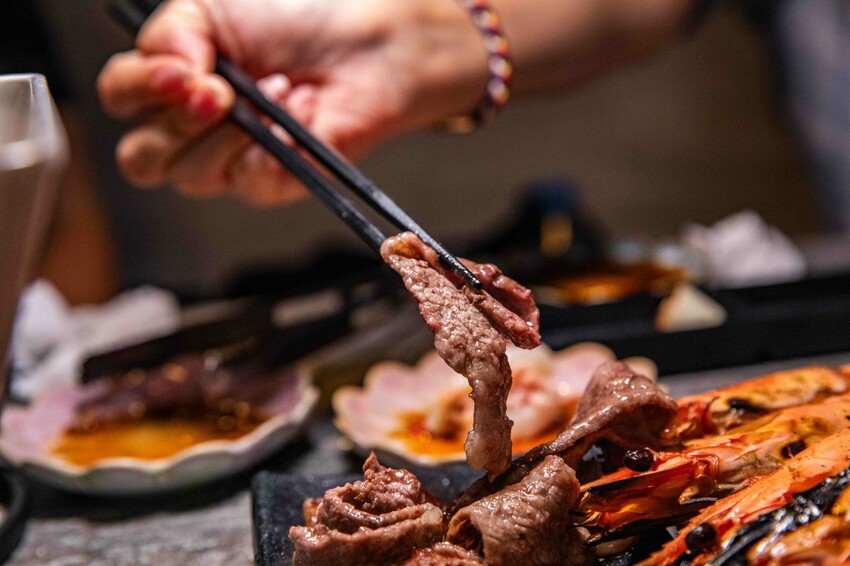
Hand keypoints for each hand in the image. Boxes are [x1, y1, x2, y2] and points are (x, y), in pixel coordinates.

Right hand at [98, 0, 486, 205]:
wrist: (369, 44)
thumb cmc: (300, 18)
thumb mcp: (215, 4)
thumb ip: (170, 33)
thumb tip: (167, 71)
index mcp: (172, 79)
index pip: (122, 99)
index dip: (140, 88)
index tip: (182, 71)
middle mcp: (193, 127)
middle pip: (142, 160)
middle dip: (177, 125)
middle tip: (220, 91)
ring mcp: (230, 160)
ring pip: (190, 176)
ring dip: (232, 130)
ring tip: (276, 87)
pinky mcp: (272, 182)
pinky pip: (247, 181)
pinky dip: (274, 143)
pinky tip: (300, 111)